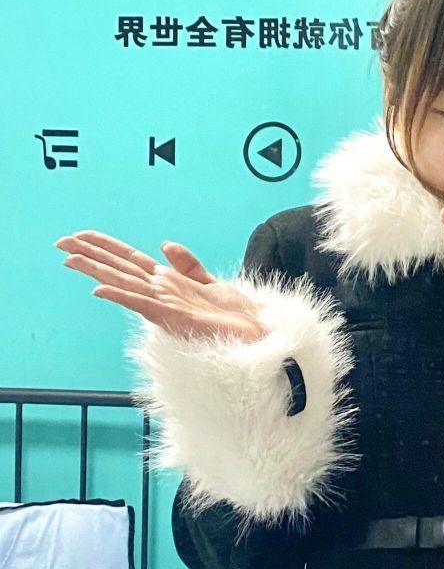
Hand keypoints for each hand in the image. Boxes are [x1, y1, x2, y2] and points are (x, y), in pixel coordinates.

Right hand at [54, 231, 266, 342]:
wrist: (258, 333)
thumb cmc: (237, 315)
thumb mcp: (211, 281)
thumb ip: (188, 264)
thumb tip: (165, 245)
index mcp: (168, 283)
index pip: (130, 260)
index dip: (106, 247)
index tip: (81, 235)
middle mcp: (162, 293)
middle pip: (120, 269)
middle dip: (91, 255)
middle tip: (61, 243)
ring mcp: (166, 306)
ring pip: (124, 284)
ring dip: (97, 272)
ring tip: (71, 260)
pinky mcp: (174, 319)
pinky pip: (143, 305)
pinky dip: (122, 297)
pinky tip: (101, 290)